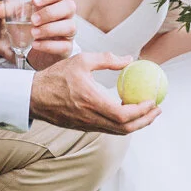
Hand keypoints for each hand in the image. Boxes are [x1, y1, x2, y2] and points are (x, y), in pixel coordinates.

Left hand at [0, 0, 76, 69]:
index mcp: (55, 3)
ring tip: (33, 33)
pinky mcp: (66, 48)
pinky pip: (64, 46)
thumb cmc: (30, 27)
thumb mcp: (19, 16)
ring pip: (70, 27)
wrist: (32, 49)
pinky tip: (36, 44)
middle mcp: (66, 16)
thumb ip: (9, 10)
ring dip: (50, 29)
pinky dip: (48, 45)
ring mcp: (68, 32)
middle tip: (33, 20)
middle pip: (69, 7)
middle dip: (50, 13)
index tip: (34, 1)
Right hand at [31, 51, 161, 134]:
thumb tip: (130, 59)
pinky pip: (108, 129)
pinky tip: (127, 110)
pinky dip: (123, 123)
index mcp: (91, 101)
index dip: (142, 111)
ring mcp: (87, 125)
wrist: (33, 97)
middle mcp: (91, 118)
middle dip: (146, 120)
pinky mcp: (83, 128)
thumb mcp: (82, 60)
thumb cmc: (56, 76)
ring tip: (147, 111)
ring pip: (118, 131)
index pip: (124, 114)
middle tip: (157, 109)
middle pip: (125, 128)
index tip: (153, 101)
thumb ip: (107, 60)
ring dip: (136, 123)